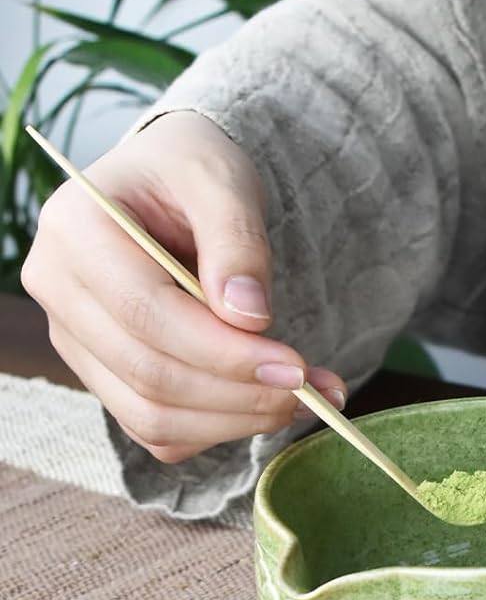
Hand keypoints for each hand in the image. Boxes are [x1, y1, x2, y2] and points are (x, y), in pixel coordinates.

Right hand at [21, 111, 345, 463]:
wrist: (172, 183)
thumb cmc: (193, 170)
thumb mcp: (223, 180)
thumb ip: (237, 242)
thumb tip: (250, 316)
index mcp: (73, 229)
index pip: (144, 312)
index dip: (222, 350)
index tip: (295, 366)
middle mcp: (58, 290)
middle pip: (148, 373)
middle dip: (239, 393)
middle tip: (314, 389)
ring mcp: (76, 341)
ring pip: (150, 415)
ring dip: (235, 420)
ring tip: (307, 398)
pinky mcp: (104, 375)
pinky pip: (157, 429)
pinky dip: (218, 428)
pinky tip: (267, 403)